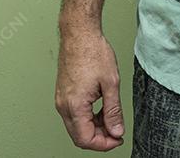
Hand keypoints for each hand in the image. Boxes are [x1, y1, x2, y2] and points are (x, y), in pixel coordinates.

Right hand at [55, 24, 124, 151]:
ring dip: (94, 128)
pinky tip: (101, 110)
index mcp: (74, 105)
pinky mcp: (63, 94)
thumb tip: (116, 131)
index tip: (118, 139)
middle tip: (117, 132)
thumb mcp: (111, 83)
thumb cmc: (93, 52)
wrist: (80, 34)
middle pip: (79, 136)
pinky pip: (74, 115)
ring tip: (111, 119)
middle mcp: (63, 105)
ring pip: (76, 127)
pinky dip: (87, 118)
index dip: (104, 144)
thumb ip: (113, 111)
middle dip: (99, 138)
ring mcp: (61, 100)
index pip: (86, 139)